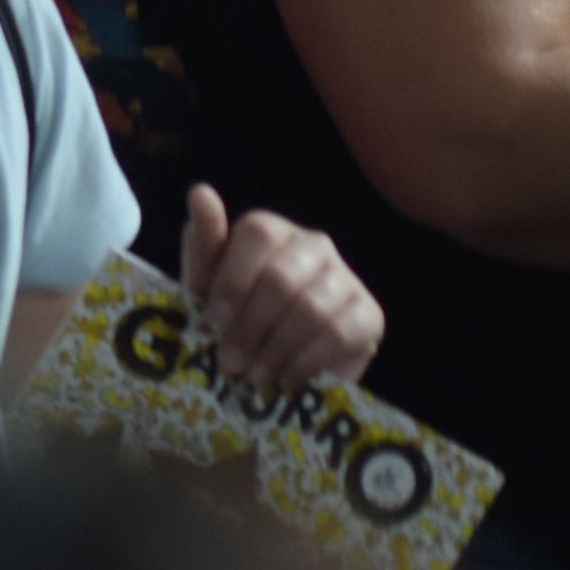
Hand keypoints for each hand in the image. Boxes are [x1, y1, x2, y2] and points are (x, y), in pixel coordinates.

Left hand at [181, 184, 384, 396]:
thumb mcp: (206, 286)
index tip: (214, 320)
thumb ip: (203, 242)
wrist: (280, 365)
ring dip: (274, 351)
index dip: (233, 280)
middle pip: (281, 278)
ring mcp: (346, 278)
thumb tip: (200, 191)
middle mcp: (314, 244)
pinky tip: (286, 378)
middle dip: (249, 327)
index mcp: (272, 230)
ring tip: (256, 376)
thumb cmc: (237, 318)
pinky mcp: (369, 315)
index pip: (257, 233)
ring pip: (309, 309)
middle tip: (232, 361)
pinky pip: (338, 335)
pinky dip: (304, 362)